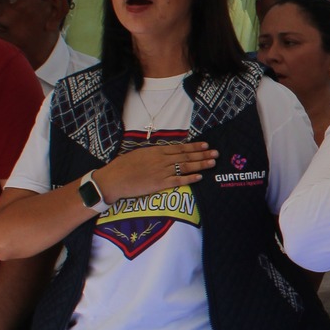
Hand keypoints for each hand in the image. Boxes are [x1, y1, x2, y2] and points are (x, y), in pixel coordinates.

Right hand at [96, 140, 215, 201]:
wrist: (114, 179)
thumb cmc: (123, 167)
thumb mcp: (139, 154)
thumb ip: (152, 154)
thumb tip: (162, 152)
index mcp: (156, 151)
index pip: (180, 148)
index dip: (194, 147)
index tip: (205, 145)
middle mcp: (162, 160)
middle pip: (186, 156)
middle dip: (203, 154)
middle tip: (216, 153)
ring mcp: (162, 172)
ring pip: (185, 167)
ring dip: (201, 164)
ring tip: (213, 162)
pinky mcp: (159, 184)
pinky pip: (178, 181)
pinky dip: (190, 179)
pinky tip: (200, 177)